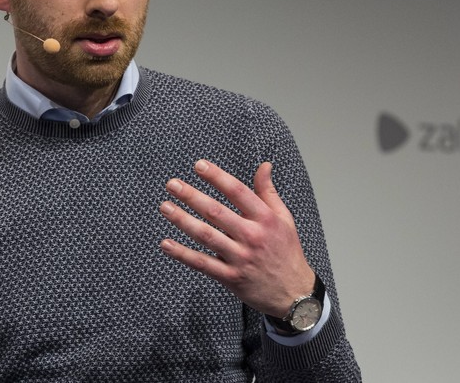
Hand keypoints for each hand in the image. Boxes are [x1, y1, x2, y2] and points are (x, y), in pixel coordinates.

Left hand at [159, 160, 314, 316]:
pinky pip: (202, 264)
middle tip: (172, 184)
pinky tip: (166, 244)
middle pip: (217, 212)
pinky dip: (183, 254)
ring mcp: (240, 258)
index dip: (217, 177)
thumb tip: (264, 165)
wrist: (294, 295)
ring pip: (206, 236)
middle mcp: (252, 236)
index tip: (198, 166)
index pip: (238, 192)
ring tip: (165, 207)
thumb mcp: (284, 219)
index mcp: (265, 219)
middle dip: (191, 196)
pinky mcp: (230, 277)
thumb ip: (269, 192)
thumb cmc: (286, 252)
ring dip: (182, 220)